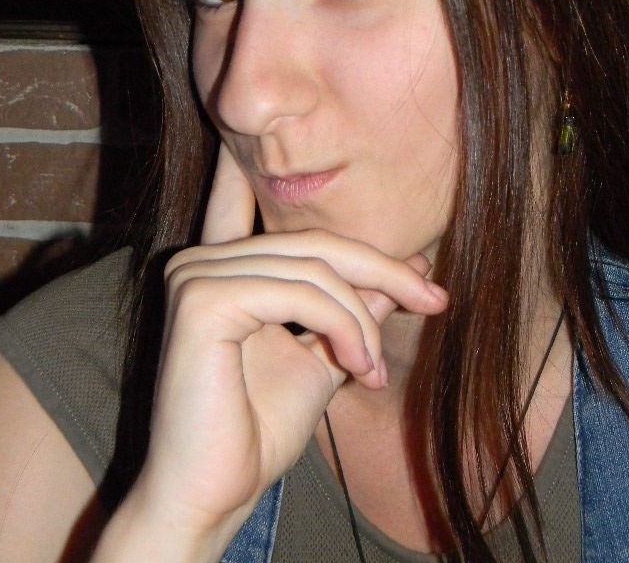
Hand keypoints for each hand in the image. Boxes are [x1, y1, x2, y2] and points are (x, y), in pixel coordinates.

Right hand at [127, 143, 447, 555]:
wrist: (213, 495)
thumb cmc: (259, 429)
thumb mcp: (323, 354)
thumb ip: (353, 307)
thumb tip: (408, 269)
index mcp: (218, 268)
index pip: (238, 200)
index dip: (247, 164)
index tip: (248, 133)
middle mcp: (198, 260)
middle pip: (313, 242)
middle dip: (381, 269)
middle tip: (434, 298)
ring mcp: (194, 275)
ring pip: (315, 270)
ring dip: (362, 320)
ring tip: (375, 368)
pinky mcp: (201, 300)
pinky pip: (299, 294)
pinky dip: (343, 328)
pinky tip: (360, 368)